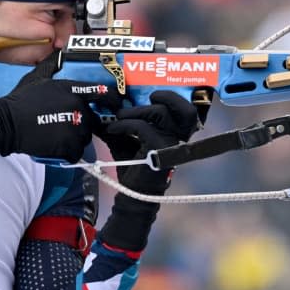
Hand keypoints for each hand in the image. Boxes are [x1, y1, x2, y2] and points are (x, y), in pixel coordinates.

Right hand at [0, 52, 120, 160]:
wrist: (7, 123)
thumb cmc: (20, 101)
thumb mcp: (37, 77)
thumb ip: (52, 65)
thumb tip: (59, 54)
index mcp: (72, 89)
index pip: (103, 93)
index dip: (112, 100)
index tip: (115, 105)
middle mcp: (77, 107)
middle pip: (93, 120)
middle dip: (82, 125)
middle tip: (64, 127)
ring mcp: (74, 127)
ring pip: (85, 138)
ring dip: (75, 140)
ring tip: (56, 136)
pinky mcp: (68, 145)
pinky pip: (77, 153)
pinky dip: (68, 154)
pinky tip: (56, 148)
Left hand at [97, 90, 199, 250]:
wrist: (131, 194)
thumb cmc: (132, 166)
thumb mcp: (126, 140)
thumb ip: (121, 123)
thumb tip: (101, 107)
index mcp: (175, 135)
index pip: (188, 113)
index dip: (175, 99)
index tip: (152, 95)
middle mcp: (178, 139)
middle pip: (185, 110)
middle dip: (167, 97)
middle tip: (147, 98)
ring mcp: (171, 144)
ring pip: (160, 113)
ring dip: (136, 110)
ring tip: (119, 116)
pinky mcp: (158, 150)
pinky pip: (141, 127)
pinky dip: (123, 124)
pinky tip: (111, 129)